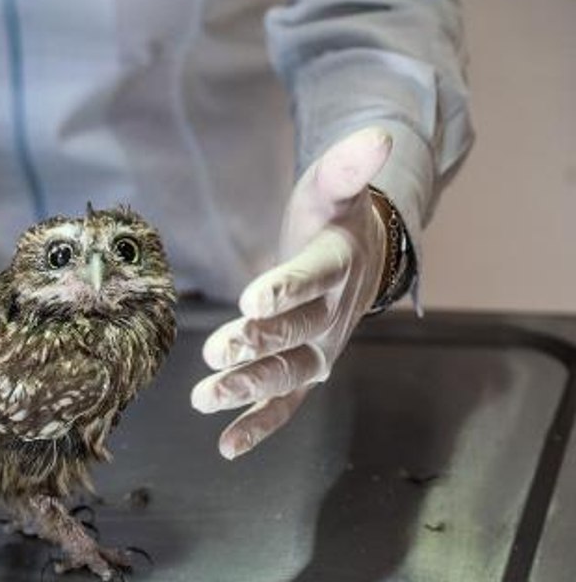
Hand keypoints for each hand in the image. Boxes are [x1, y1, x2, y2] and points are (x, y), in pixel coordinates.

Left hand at [191, 127, 392, 458]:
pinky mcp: (305, 369)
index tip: (252, 300)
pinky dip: (259, 425)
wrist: (359, 253)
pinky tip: (225, 445)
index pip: (312, 278)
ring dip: (249, 388)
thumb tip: (378, 136)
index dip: (284, 289)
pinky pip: (286, 403)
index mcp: (337, 264)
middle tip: (216, 353)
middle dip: (256, 344)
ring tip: (204, 398)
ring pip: (288, 374)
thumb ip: (347, 167)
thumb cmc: (333, 218)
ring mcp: (320, 347)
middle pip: (295, 333)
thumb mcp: (333, 187)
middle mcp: (333, 314)